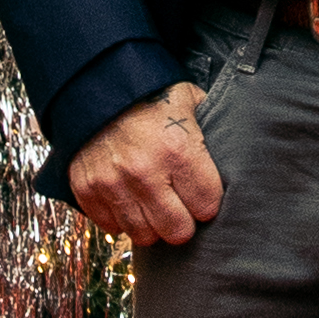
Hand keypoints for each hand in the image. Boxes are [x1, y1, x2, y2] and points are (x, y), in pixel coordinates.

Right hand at [70, 83, 223, 247]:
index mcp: (178, 150)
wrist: (95, 81)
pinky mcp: (87, 190)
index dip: (207, 202)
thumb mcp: (190, 102)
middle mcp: (145, 173)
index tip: (202, 193)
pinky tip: (129, 199)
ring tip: (154, 204)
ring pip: (144, 236)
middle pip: (177, 231)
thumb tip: (231, 154)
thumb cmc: (150, 94)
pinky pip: (112, 226)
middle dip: (183, 220)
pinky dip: (122, 217)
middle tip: (180, 205)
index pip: (207, 207)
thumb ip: (210, 132)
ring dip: (152, 223)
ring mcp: (112, 184)